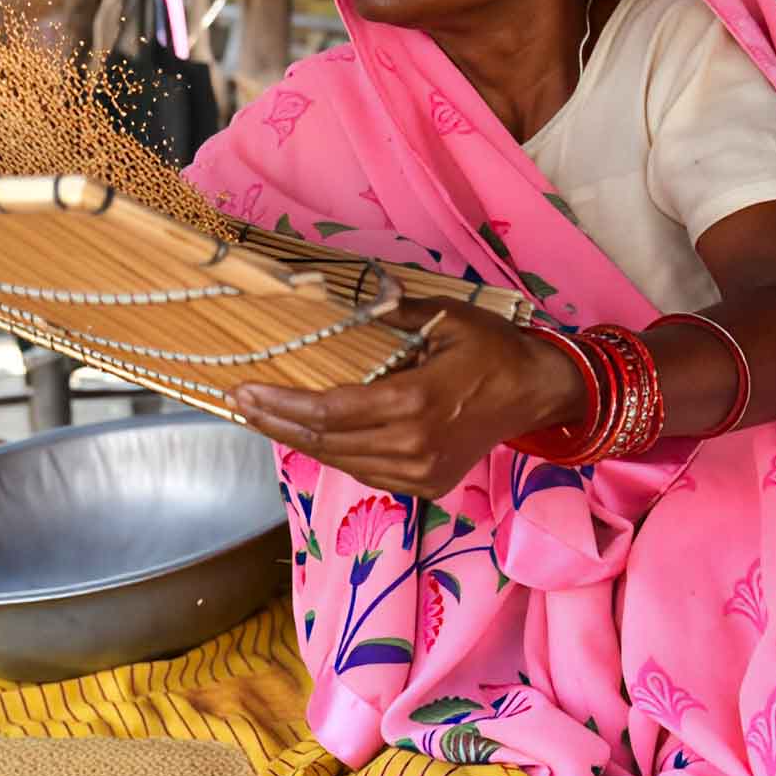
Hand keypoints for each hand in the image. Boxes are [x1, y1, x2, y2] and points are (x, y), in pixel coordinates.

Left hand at [230, 301, 586, 498]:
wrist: (536, 394)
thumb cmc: (492, 349)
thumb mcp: (447, 318)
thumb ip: (396, 311)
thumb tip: (363, 291)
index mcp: (414, 403)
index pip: (329, 411)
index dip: (281, 406)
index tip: (244, 393)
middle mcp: (412, 445)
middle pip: (325, 441)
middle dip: (276, 423)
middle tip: (240, 404)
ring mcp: (418, 471)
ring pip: (341, 461)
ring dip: (298, 440)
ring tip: (264, 418)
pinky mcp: (425, 484)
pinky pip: (365, 472)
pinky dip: (334, 453)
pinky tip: (309, 434)